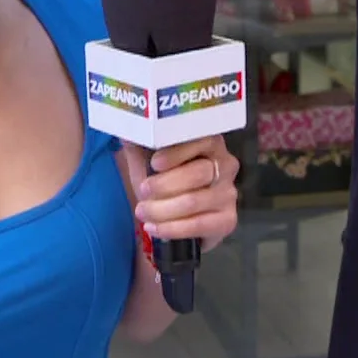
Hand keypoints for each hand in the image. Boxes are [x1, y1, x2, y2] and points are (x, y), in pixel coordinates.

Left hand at [121, 136, 238, 251]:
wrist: (170, 211)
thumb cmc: (161, 177)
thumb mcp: (146, 156)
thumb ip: (139, 141)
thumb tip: (128, 129)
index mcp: (210, 143)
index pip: (202, 141)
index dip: (178, 153)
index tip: (154, 163)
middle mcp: (226, 165)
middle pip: (198, 173)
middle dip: (165, 184)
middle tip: (143, 191)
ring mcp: (229, 194)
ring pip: (194, 201)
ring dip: (162, 209)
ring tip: (142, 211)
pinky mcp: (227, 220)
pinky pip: (198, 225)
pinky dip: (172, 228)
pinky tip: (153, 228)